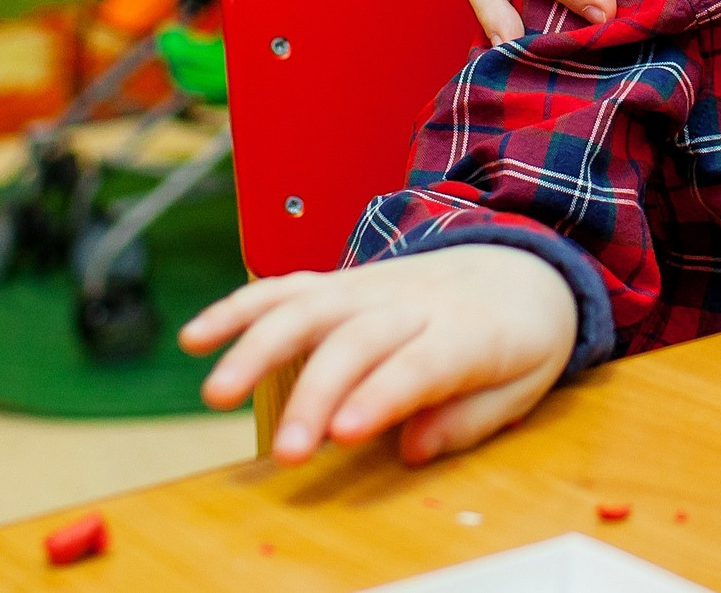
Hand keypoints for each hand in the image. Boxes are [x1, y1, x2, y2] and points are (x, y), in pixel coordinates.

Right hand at [182, 246, 578, 465]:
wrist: (524, 267)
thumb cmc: (520, 339)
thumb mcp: (525, 385)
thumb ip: (470, 419)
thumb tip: (409, 449)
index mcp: (468, 332)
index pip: (420, 362)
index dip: (380, 395)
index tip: (342, 434)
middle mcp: (415, 302)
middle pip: (357, 341)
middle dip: (315, 395)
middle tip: (285, 454)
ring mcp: (375, 286)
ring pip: (311, 307)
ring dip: (259, 347)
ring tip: (214, 395)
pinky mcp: (344, 282)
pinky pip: (288, 287)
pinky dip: (241, 306)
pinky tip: (196, 337)